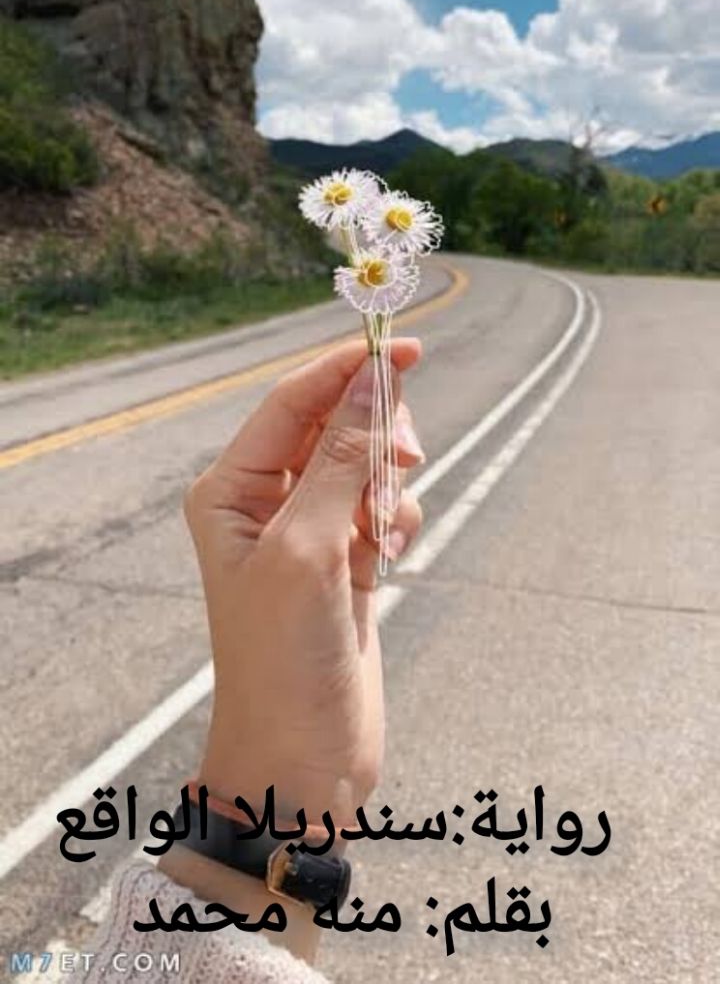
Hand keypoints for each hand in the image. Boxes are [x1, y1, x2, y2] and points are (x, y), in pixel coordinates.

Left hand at [183, 337, 423, 824]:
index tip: (407, 346)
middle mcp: (267, 502)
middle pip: (336, 424)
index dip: (347, 368)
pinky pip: (384, 508)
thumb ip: (342, 460)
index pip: (293, 401)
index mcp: (232, 489)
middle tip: (404, 461)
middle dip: (376, 435)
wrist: (302, 757)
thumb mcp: (308, 549)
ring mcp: (310, 532)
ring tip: (384, 534)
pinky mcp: (347, 560)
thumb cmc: (283, 657)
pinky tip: (389, 561)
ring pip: (367, 464)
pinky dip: (398, 522)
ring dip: (390, 487)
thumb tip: (373, 381)